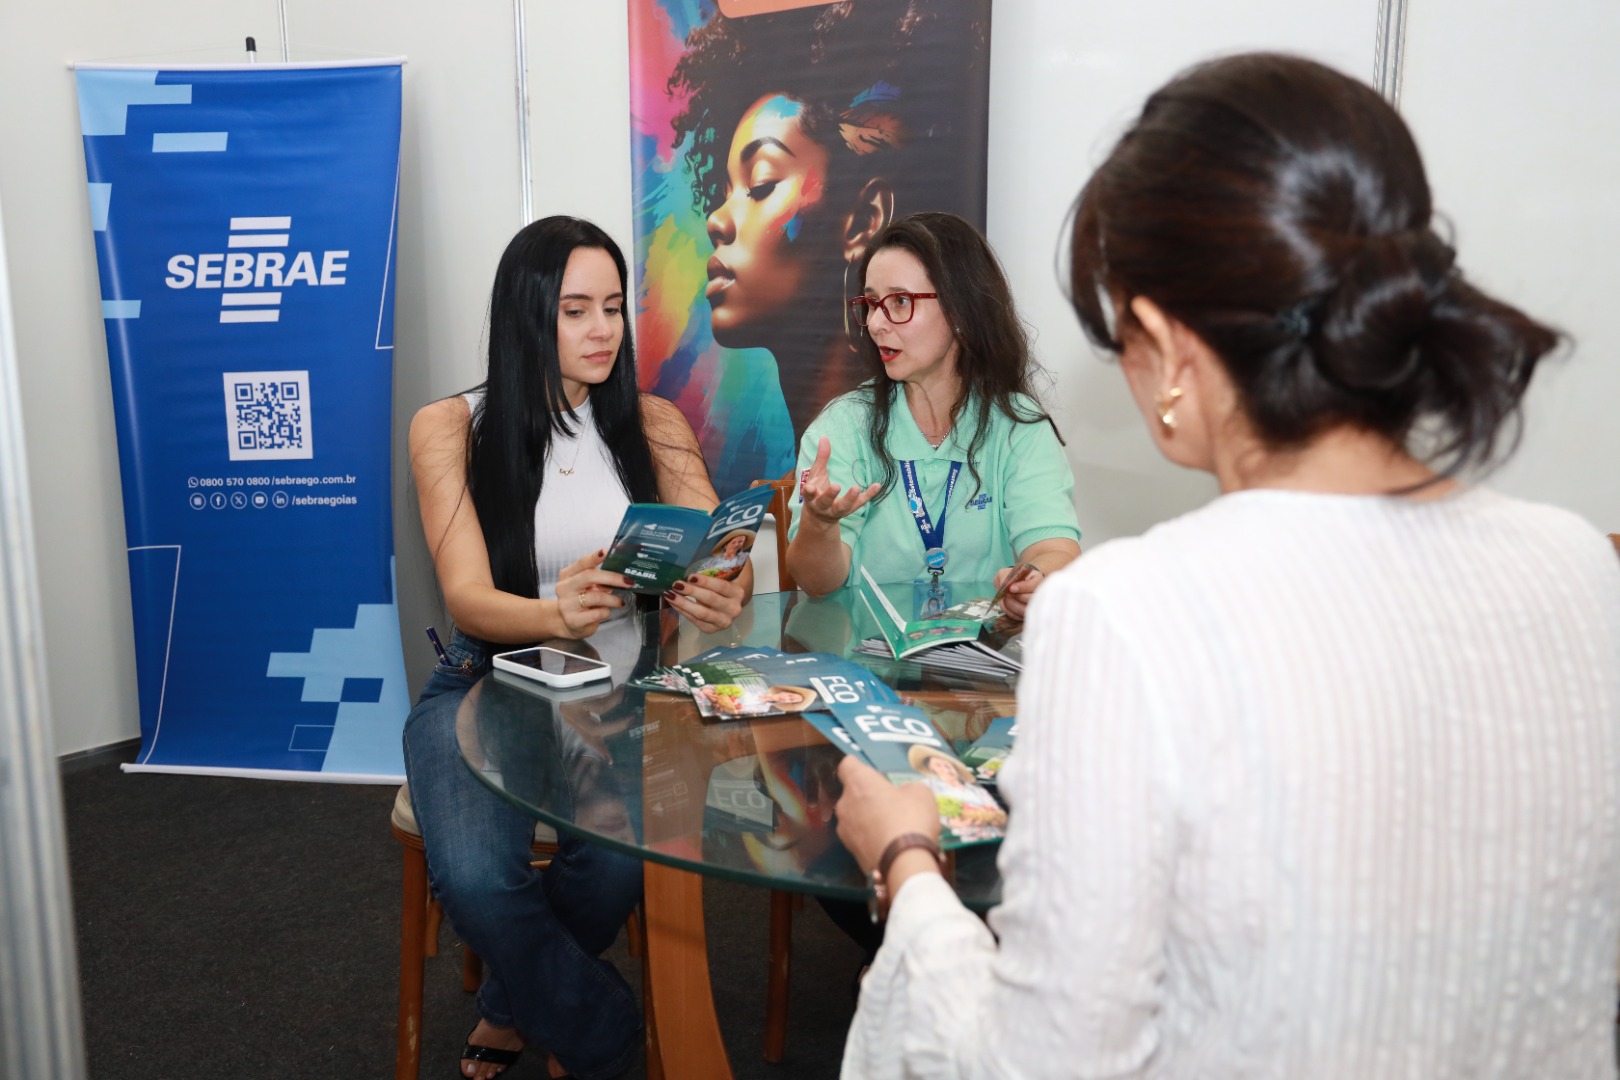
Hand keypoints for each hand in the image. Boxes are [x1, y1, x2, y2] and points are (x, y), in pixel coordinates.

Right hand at [555, 549, 631, 637]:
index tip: (607, 551)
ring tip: (619, 602)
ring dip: (613, 599)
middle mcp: (564, 587)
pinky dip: (607, 612)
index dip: (595, 557)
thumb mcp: (585, 586)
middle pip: (589, 576)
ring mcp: (567, 604)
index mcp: (567, 575)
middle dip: (613, 578)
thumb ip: (597, 577)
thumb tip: (620, 572)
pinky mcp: (574, 620)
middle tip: (628, 581)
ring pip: (597, 597)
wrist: (566, 623)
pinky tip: (606, 611)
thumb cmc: (580, 600)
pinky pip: (598, 613)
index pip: (582, 563)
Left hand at [662, 571, 744, 633]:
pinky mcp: (711, 629)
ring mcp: (723, 621)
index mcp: (738, 593)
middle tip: (676, 584)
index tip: (690, 576)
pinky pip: (694, 620)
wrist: (729, 606)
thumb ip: (720, 564)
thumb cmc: (724, 586)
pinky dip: (682, 610)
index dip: (705, 582)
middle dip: (691, 591)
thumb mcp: (727, 576)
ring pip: (701, 613)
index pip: (722, 586)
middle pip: (710, 600)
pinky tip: (673, 602)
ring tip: (670, 594)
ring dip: (683, 603)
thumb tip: (706, 549)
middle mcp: (733, 609)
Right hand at [800, 436, 880, 525]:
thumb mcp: (816, 475)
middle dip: (830, 495)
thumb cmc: (817, 491)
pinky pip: (860, 503)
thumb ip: (821, 458)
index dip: (808, 491)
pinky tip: (877, 486)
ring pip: (843, 506)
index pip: (808, 494)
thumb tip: (824, 437)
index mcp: (811, 496)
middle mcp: (822, 505)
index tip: (809, 488)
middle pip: (825, 501)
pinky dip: (868, 495)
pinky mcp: (850, 510)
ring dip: (850, 498)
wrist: (820, 516)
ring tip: (856, 488)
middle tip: (836, 486)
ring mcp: (836, 510)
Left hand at [834, 756, 939, 875]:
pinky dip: (871, 839)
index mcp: (859, 782)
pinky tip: (889, 844)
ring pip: (854, 817)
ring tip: (892, 826)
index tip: (871, 771)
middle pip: (852, 793)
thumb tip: (904, 793)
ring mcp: (845, 830)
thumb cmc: (910, 819)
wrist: (903, 864)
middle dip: (868, 796)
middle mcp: (845, 804)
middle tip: (890, 802)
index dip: (859, 766)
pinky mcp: (850, 852)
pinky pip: (860, 838)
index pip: (847, 765)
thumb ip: (907, 787)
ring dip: (868, 818)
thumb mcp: (921, 793)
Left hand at [992, 562, 1045, 621]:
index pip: (1034, 585)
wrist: (1007, 588)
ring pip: (1026, 610)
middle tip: (1007, 595)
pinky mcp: (1028, 614)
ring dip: (1013, 606)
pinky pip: (1019, 617)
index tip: (1011, 588)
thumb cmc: (1008, 578)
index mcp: (1037, 579)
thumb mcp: (1005, 573)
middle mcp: (1039, 593)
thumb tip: (1008, 588)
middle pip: (1032, 599)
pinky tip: (1006, 606)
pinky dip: (1011, 612)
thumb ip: (1005, 578)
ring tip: (1005, 600)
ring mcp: (1035, 605)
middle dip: (1017, 597)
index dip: (1023, 587)